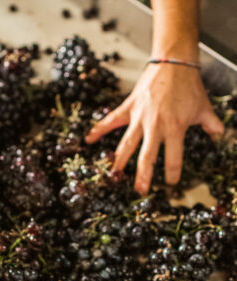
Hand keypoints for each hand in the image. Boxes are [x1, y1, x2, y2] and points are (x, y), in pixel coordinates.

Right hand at [85, 64, 223, 194]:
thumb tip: (220, 136)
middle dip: (143, 176)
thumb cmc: (188, 85)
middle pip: (146, 157)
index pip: (173, 157)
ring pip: (127, 144)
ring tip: (114, 174)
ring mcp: (139, 117)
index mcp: (175, 128)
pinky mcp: (129, 107)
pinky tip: (88, 139)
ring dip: (120, 161)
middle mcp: (155, 126)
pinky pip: (111, 120)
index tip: (171, 183)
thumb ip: (212, 125)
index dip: (173, 173)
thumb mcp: (204, 107)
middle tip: (140, 190)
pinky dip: (99, 129)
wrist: (174, 61)